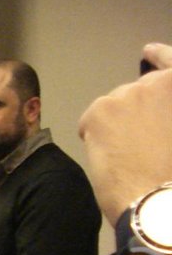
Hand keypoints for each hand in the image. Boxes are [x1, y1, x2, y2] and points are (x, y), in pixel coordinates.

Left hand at [78, 43, 171, 225]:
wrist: (159, 202)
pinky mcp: (102, 110)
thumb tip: (157, 117)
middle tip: (139, 144)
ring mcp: (130, 93)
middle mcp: (159, 83)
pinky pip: (91, 119)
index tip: (148, 52)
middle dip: (134, 111)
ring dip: (115, 125)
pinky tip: (108, 156)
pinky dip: (94, 135)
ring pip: (113, 105)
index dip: (160, 56)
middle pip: (139, 91)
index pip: (170, 62)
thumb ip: (169, 114)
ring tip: (127, 156)